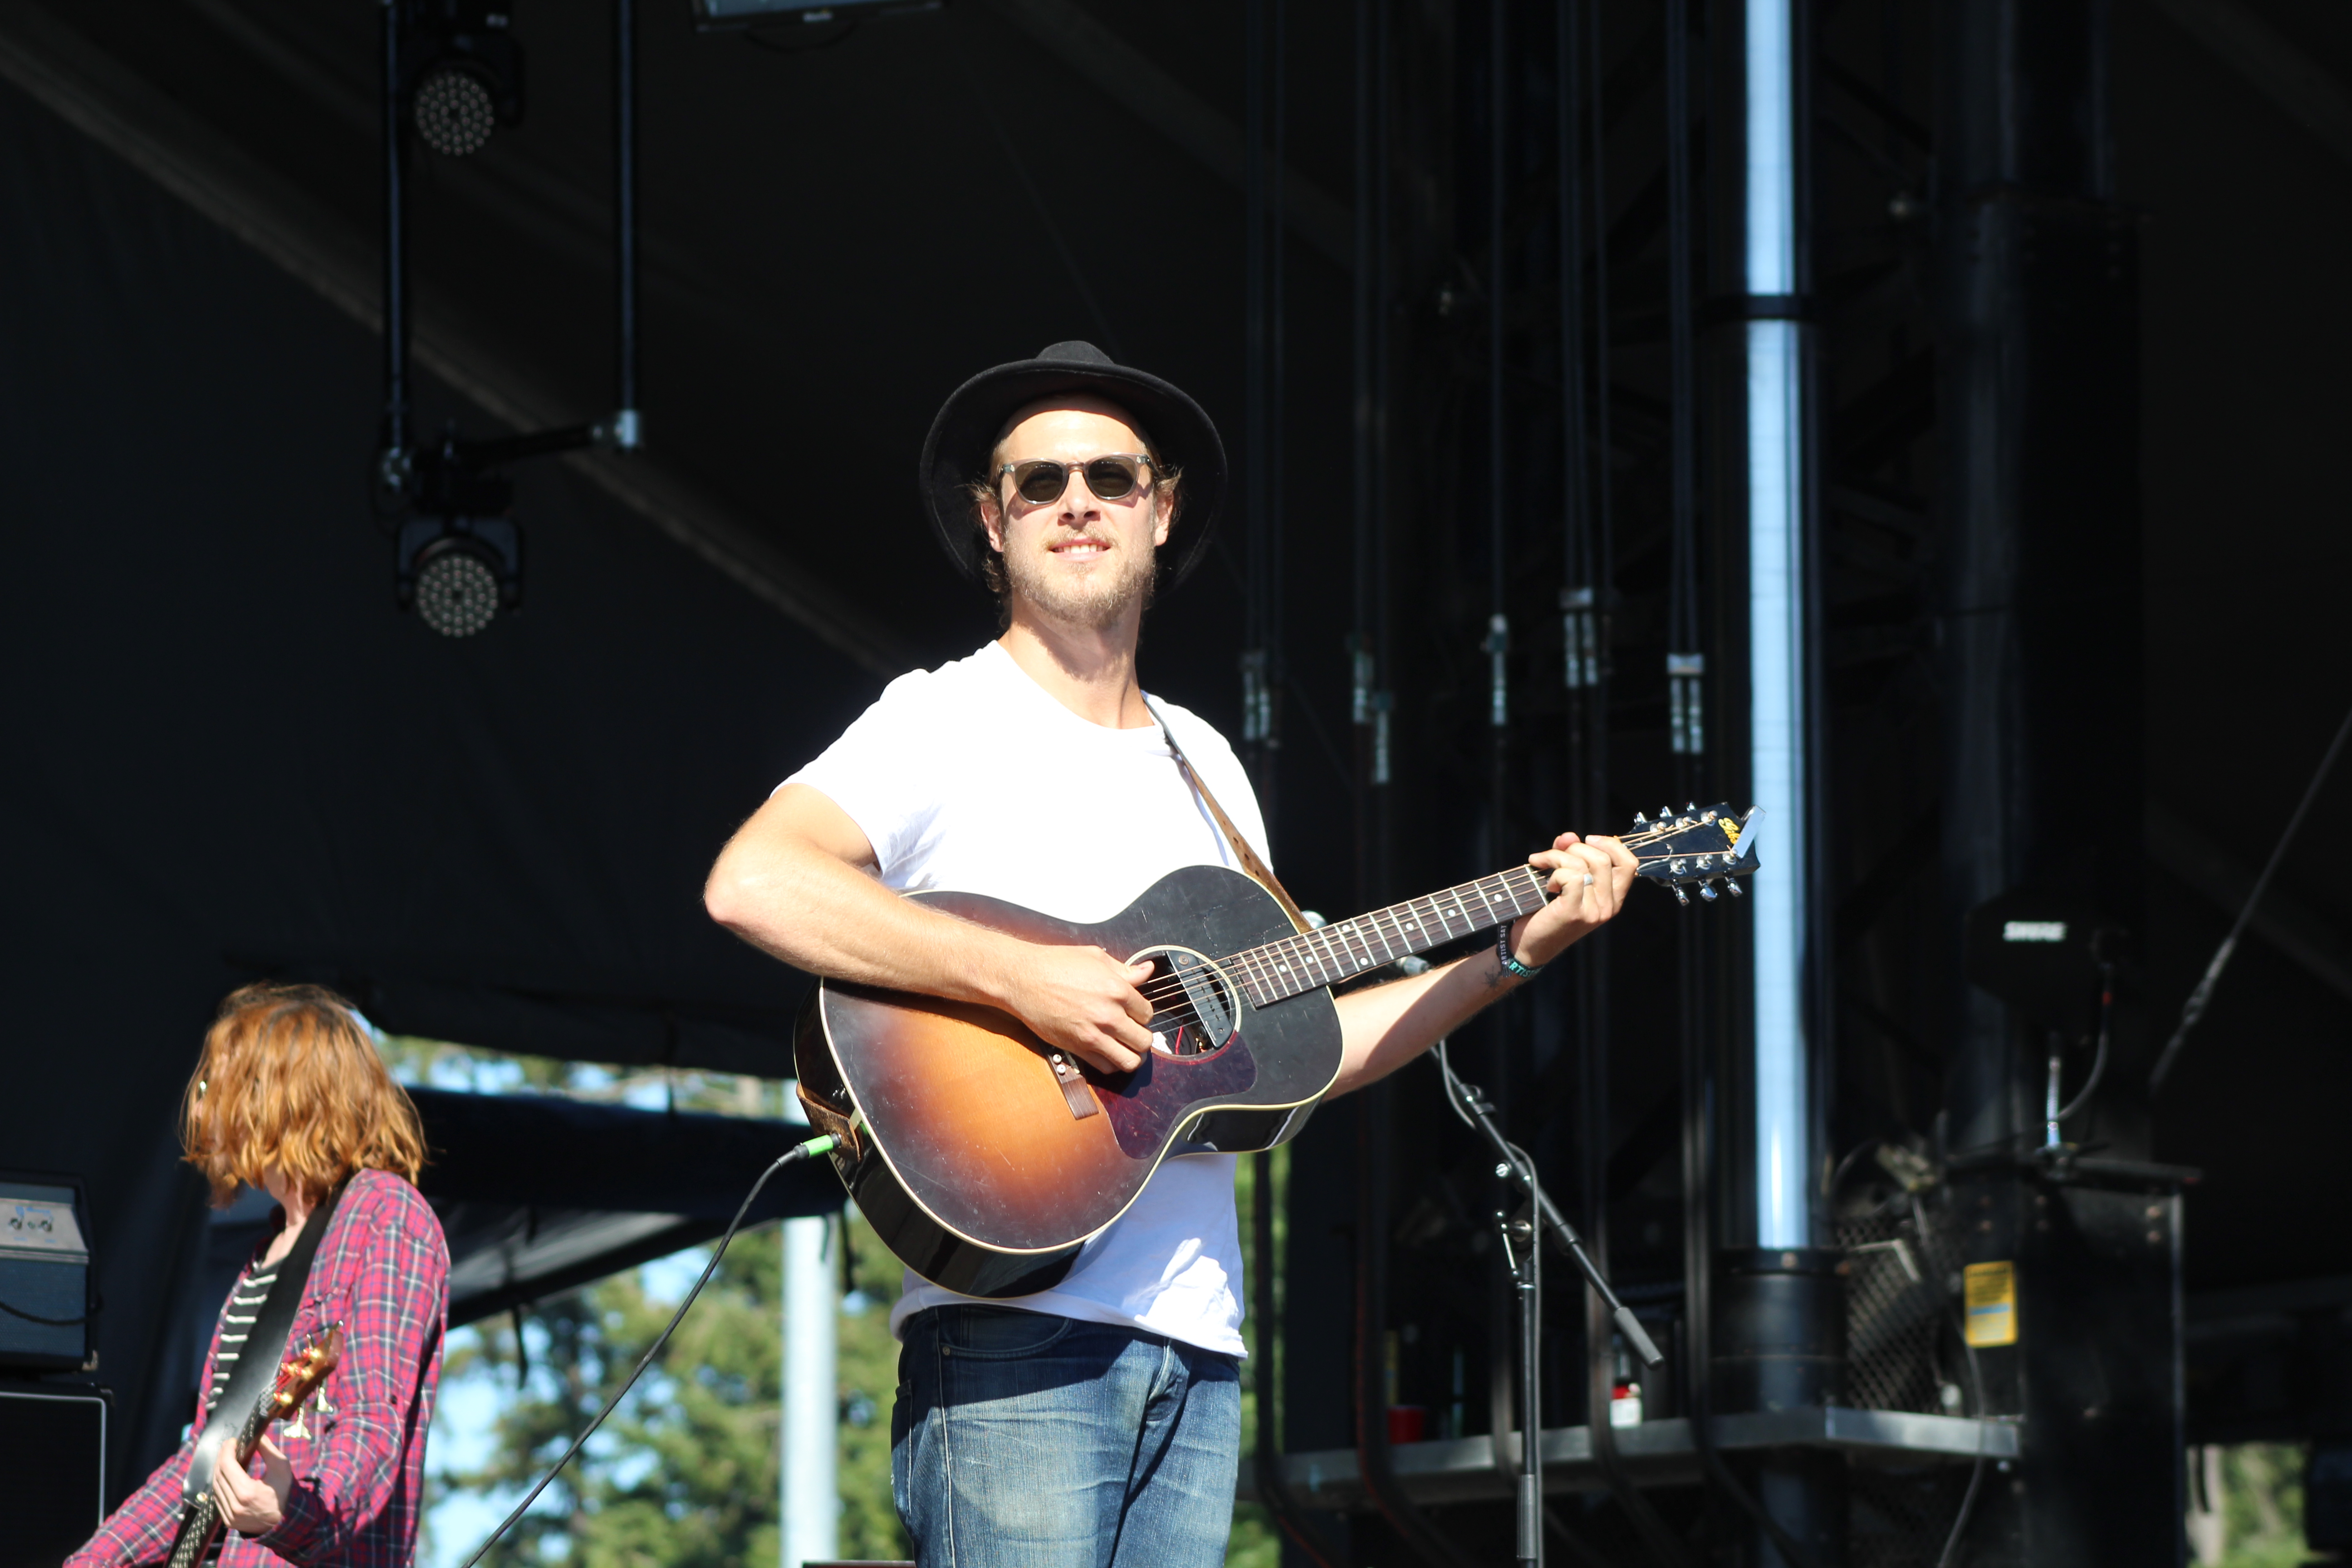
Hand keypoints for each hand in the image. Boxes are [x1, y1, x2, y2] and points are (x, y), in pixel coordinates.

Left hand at [212, 1433, 292, 1536]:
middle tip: (228, 1447)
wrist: (284, 1521)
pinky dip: (219, 1484)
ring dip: (218, 1470)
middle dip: (221, 1458)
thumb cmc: (284, 1491)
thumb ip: (267, 1450)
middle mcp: (235, 1505)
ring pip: (215, 1487)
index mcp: (247, 1492)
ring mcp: (229, 1515)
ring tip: (226, 1459)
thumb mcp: (281, 1467)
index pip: (227, 1466)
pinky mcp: (228, 1520)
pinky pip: (218, 1498)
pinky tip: (226, 1476)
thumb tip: (256, 1436)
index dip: (227, 1451)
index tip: (231, 1441)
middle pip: (218, 1475)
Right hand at [996, 944, 1157, 1074]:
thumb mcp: (1095, 957)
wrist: (1023, 980)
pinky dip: (1112, 1064)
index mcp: (1117, 990)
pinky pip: (1106, 1067)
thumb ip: (1125, 969)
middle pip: (1144, 1041)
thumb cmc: (1056, 964)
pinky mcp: (1077, 1049)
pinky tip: (1108, 1052)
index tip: (1133, 1012)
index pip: (1148, 1013)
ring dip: (1132, 1056)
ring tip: (1126, 1047)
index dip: (1142, 1013)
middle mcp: (1109, 1016)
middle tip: (1132, 1031)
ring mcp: (1093, 1036)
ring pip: (1130, 1061)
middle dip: (1142, 1037)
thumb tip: (1147, 970)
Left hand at [1511, 832, 1639, 968]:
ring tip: (1542, 865)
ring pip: (1583, 864)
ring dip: (1556, 857)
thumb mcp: (1562, 879)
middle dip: (1575, 848)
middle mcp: (1609, 907)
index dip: (1611, 844)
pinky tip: (1546, 884)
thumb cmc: (1545, 912)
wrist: (1528, 946)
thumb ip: (1569, 856)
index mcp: (1613, 899)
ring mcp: (1594, 911)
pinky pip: (1571, 876)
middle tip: (1554, 856)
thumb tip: (1569, 835)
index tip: (1588, 839)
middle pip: (1604, 859)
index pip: (1630, 864)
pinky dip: (1554, 872)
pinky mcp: (1575, 912)